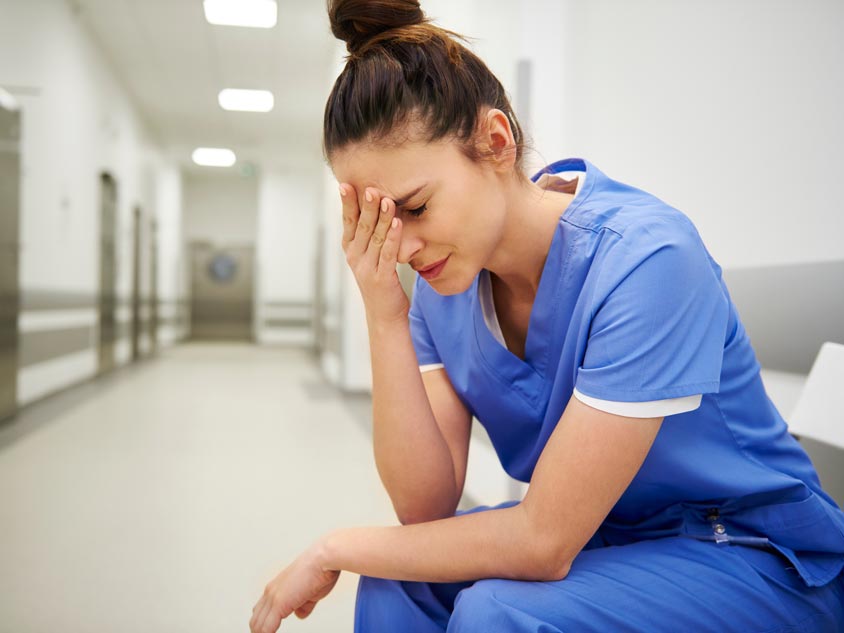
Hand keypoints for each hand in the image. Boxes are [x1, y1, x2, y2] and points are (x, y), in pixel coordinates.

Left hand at [249, 542, 340, 632]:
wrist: (324, 557)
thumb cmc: (321, 569)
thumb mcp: (311, 592)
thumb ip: (303, 605)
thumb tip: (299, 614)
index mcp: (277, 587)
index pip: (261, 611)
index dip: (263, 625)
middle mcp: (271, 591)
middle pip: (255, 620)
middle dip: (260, 632)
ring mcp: (273, 597)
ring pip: (257, 625)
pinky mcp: (279, 603)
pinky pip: (266, 629)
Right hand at [339, 183, 408, 323]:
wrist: (384, 315)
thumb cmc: (380, 281)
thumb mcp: (369, 256)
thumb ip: (369, 235)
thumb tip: (373, 207)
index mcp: (351, 249)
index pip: (348, 222)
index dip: (347, 203)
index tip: (346, 184)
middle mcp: (355, 257)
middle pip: (361, 227)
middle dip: (365, 206)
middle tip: (370, 188)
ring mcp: (367, 268)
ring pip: (374, 238)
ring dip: (381, 218)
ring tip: (387, 200)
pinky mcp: (382, 278)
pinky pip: (388, 254)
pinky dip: (392, 237)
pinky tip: (398, 223)